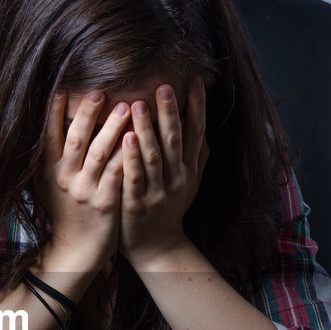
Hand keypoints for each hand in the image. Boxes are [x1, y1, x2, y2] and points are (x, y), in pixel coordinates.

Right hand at [40, 89, 128, 272]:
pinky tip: (139, 139)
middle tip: (99, 91)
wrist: (77, 249)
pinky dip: (127, 155)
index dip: (54, 112)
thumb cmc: (67, 211)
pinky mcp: (105, 203)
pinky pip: (118, 174)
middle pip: (75, 140)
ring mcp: (85, 191)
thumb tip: (52, 120)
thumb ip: (52, 156)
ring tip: (127, 106)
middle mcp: (64, 178)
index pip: (49, 135)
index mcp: (49, 170)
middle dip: (87, 114)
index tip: (62, 88)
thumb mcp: (50, 184)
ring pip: (99, 154)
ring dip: (113, 128)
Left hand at [118, 78, 208, 266]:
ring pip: (154, 156)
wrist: (157, 248)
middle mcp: (177, 178)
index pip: (196, 132)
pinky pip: (135, 178)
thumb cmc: (168, 210)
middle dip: (170, 112)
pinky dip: (131, 158)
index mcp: (189, 169)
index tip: (195, 81)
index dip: (197, 107)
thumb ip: (196, 157)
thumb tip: (204, 130)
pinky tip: (126, 139)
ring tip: (138, 104)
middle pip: (175, 140)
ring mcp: (158, 191)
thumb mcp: (188, 183)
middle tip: (164, 86)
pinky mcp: (138, 204)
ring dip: (147, 129)